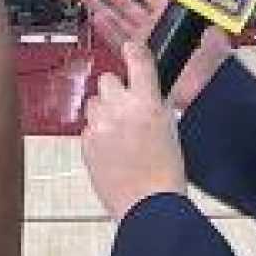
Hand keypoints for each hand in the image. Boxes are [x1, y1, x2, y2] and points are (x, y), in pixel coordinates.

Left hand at [80, 30, 186, 219]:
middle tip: (126, 109)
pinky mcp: (86, 143)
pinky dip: (96, 134)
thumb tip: (143, 90)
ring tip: (118, 134)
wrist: (149, 207)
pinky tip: (111, 150)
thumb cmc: (166, 173)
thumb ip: (153, 104)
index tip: (130, 49)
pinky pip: (88, 127)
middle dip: (115, 91)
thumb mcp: (170, 128)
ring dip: (103, 112)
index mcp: (148, 103)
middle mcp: (121, 109)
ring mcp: (100, 126)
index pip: (138, 60)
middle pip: (108, 79)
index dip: (133, 51)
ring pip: (94, 102)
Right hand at [81, 0, 233, 112]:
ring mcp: (145, 42)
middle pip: (128, 3)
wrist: (206, 88)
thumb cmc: (212, 61)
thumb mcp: (210, 28)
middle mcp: (156, 27)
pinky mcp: (138, 58)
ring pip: (118, 20)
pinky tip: (97, 18)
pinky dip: (107, 30)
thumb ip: (201, 7)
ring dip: (102, 6)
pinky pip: (118, 41)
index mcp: (171, 16)